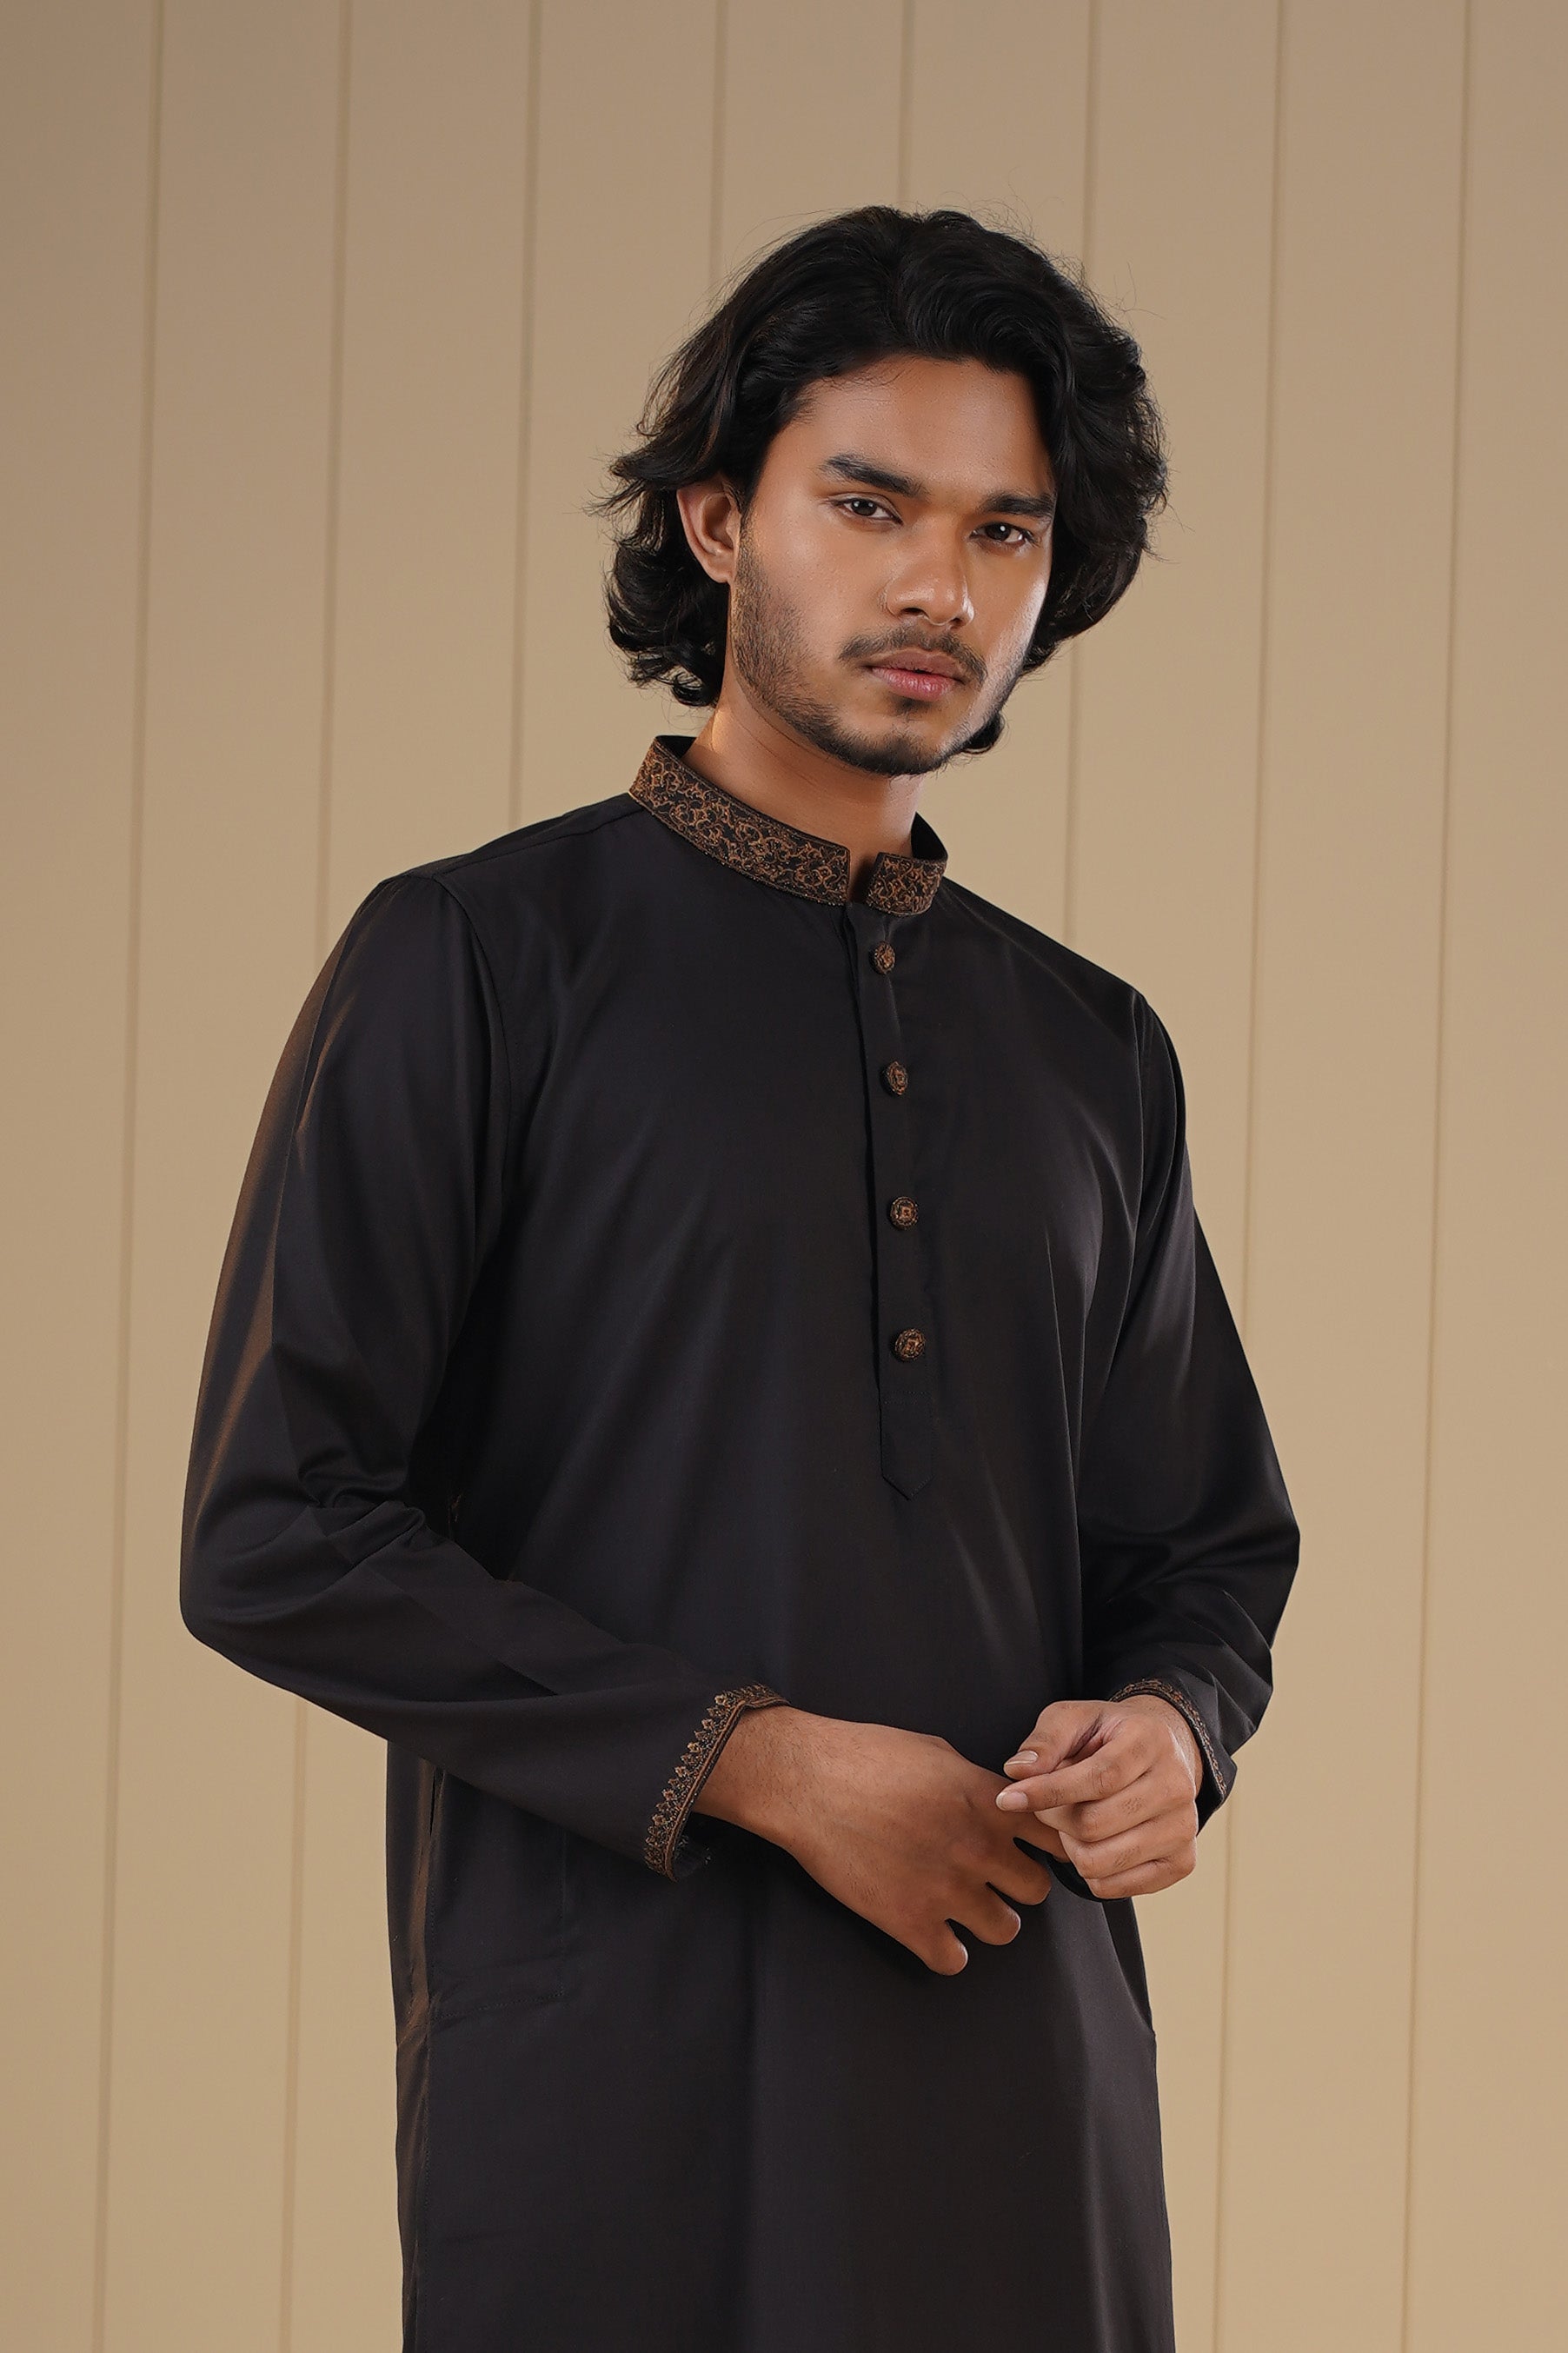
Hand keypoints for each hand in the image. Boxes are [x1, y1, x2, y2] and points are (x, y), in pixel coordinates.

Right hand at [697, 1706, 1057, 1974]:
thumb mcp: (936, 1752)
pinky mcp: (910, 1922)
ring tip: (962, 1907)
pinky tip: (931, 1931)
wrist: (807, 1782)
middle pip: (1036, 1890)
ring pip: (1005, 1930)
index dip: (1050, 1845)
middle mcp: (978, 1846)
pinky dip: (946, 1951)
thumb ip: (975, 1782)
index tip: (1031, 1849)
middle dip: (1016, 1884)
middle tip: (992, 1879)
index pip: (1055, 1836)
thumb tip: (995, 1800)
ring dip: (987, 1919)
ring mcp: (947, 1888)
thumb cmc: (865, 1755)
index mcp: (987, 1800)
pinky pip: (954, 1960)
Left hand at [994, 1694, 1201, 1898]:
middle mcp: (1176, 1786)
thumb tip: (1018, 1772)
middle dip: (1054, 1818)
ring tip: (1073, 1821)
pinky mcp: (1182, 1861)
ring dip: (1070, 1846)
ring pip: (1100, 1861)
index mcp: (1150, 1741)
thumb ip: (1045, 1741)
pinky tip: (1092, 1843)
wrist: (1162, 1752)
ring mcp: (1183, 1828)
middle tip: (1048, 1804)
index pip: (1098, 1778)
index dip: (1048, 1792)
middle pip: (1093, 1825)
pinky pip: (1115, 1887)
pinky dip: (1089, 1871)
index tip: (1007, 1799)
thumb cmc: (1109, 1736)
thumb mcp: (1074, 1718)